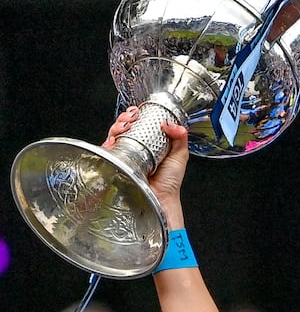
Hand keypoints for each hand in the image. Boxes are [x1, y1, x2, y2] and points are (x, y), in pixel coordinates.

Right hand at [102, 106, 188, 227]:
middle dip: (125, 118)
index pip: (140, 124)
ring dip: (117, 126)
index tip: (139, 111)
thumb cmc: (170, 183)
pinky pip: (108, 150)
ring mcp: (126, 156)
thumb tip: (171, 123)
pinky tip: (114, 140)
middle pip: (125, 126)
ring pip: (115, 135)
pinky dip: (109, 142)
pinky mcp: (117, 165)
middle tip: (131, 118)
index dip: (137, 115)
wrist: (160, 200)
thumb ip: (180, 137)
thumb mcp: (180, 156)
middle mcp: (136, 149)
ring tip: (124, 126)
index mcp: (151, 144)